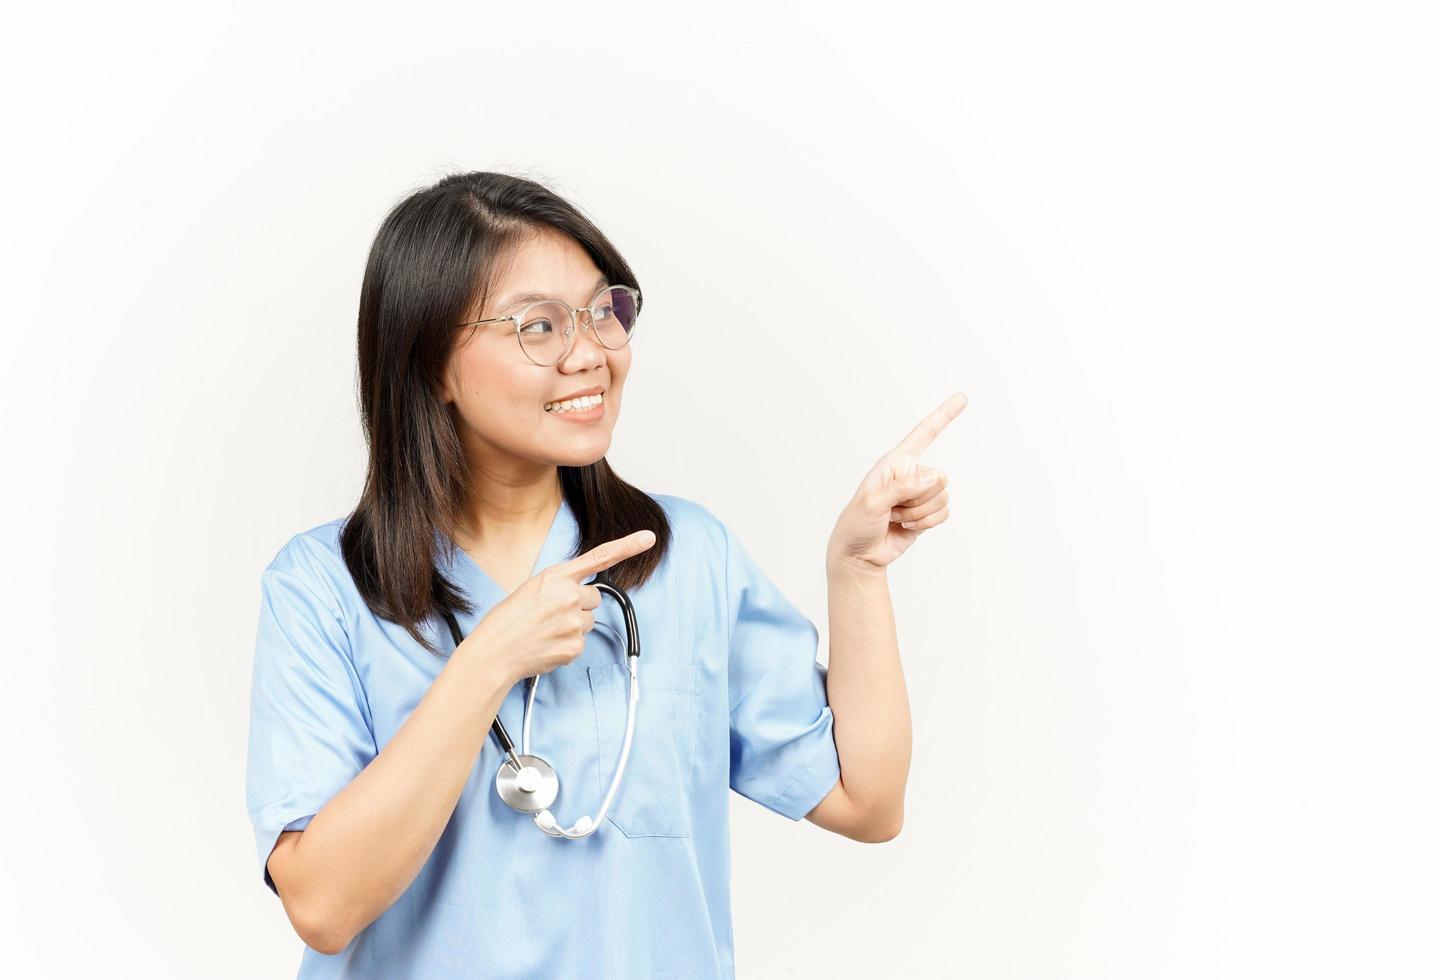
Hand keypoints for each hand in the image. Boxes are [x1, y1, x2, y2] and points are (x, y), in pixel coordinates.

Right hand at [466, 529, 656, 683]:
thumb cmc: (507, 620)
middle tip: (552, 615)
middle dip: (579, 605)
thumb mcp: (532, 589)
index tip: (648, 537)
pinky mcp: (575, 646)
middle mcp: (569, 595)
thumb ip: (559, 586)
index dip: (627, 546)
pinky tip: (548, 645)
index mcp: (556, 576)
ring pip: (588, 621)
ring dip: (573, 626)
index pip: (598, 557)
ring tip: (546, 631)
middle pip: (595, 597)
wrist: (494, 652)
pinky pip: (581, 643)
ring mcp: (574, 621)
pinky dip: (567, 646)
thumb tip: (580, 594)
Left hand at [827, 392, 966, 572]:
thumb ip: (903, 487)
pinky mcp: (927, 512)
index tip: (962, 398)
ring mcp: (920, 494)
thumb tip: (935, 478)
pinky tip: (906, 526)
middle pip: (940, 477)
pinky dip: (927, 523)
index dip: (944, 415)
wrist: (860, 554)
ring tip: (896, 517)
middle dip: (918, 498)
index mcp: (896, 462)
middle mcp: (912, 473)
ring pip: (942, 497)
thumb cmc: (857, 523)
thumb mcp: (872, 502)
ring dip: (919, 513)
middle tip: (892, 508)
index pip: (924, 433)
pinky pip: (944, 513)